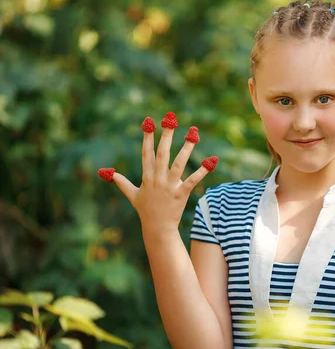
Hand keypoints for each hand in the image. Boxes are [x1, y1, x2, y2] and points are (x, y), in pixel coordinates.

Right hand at [98, 112, 217, 240]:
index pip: (147, 153)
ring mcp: (169, 187)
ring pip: (179, 164)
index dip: (148, 137)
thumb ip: (122, 183)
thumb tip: (110, 174)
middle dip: (166, 136)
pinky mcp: (181, 194)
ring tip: (193, 134)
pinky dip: (201, 171)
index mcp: (147, 177)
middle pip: (162, 154)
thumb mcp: (132, 195)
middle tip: (170, 119)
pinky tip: (211, 161)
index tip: (149, 122)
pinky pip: (192, 181)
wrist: (157, 228)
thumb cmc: (145, 210)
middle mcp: (158, 179)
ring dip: (186, 148)